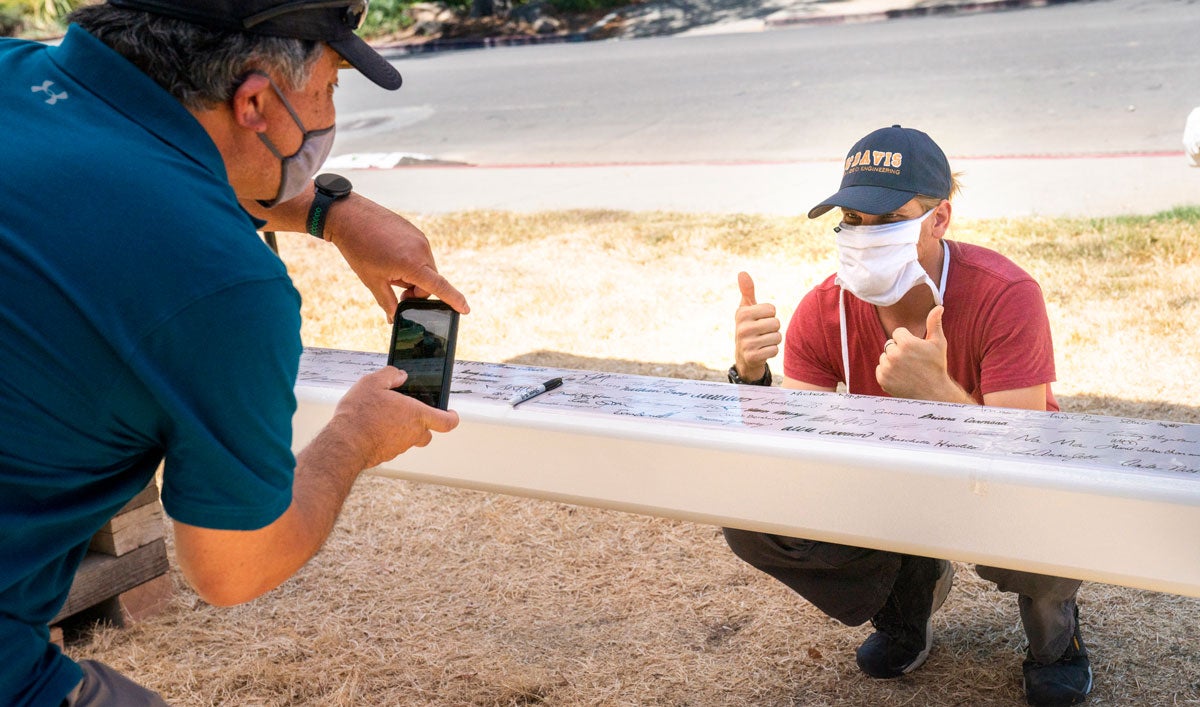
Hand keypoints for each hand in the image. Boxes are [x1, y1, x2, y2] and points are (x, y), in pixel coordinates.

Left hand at [325, 195, 469, 319]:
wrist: (349, 216)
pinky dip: (410, 261)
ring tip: (388, 267)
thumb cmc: (358, 249)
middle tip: (395, 289)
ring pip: (424, 267)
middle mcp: (421, 249)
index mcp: (412, 263)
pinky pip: (419, 254)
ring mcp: (420, 238)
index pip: (439, 286)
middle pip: (430, 281)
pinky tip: (389, 256)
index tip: (466, 309)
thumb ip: (387, 301)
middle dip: (416, 289)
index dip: (454, 300)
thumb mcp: (372, 280)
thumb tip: (394, 317)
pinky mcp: (415, 231)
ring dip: (412, 275)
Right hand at [325, 366, 459, 470]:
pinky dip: (387, 437)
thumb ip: (390, 374)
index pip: (447, 422)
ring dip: (402, 429)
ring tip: (384, 416)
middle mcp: (412, 433)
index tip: (451, 413)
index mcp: (417, 415)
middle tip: (408, 412)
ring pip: (409, 439)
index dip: (452, 417)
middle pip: (428, 432)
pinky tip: (372, 427)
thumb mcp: (373, 382)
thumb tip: (400, 374)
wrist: (344, 444)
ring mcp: (399, 447)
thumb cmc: (360, 414)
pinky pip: (392, 444)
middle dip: (422, 423)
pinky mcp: (386, 455)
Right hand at [733, 271, 780, 381]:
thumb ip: (747, 291)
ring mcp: (746, 343)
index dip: (770, 315)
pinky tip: (762, 351)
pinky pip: (775, 350)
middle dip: (773, 328)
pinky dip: (772, 351)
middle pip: (776, 323)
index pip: (772, 309)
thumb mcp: (746, 309)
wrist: (743, 356)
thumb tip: (742, 272)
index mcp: (742, 313)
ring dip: (773, 340)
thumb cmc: (748, 327)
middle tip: (762, 332)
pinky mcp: (752, 357)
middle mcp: (742, 328)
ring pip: (777, 337)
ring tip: (763, 342)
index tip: (760, 320)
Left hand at [876, 305, 966, 401]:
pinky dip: (888, 372)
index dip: (907, 340)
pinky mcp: (882, 379)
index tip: (916, 350)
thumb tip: (938, 306)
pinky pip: (880, 369)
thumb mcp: (938, 343)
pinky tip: (901, 377)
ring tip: (907, 370)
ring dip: (893, 361)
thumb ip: (934, 323)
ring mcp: (887, 367)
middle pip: (890, 344)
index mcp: (906, 343)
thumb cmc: (937, 366)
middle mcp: (894, 354)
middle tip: (913, 362)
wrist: (933, 393)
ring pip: (884, 356)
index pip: (898, 333)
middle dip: (899, 350)